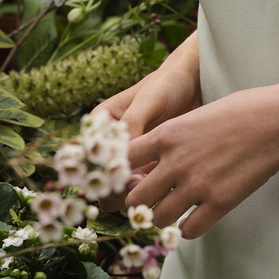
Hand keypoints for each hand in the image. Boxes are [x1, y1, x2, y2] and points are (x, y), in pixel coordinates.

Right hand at [92, 36, 201, 210]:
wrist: (192, 84)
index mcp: (101, 124)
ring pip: (116, 189)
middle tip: (139, 184)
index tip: (120, 172)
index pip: (86, 154)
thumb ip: (133, 123)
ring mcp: (128, 158)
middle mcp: (109, 145)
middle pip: (98, 178)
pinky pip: (139, 189)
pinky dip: (147, 193)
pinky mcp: (146, 167)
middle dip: (114, 187)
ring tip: (152, 184)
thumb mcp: (149, 99)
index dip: (98, 169)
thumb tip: (121, 154)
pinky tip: (165, 186)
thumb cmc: (166, 85)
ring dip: (129, 194)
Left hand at [121, 79, 278, 238]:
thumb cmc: (238, 111)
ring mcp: (197, 185)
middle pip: (134, 198)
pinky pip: (188, 230)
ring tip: (172, 212)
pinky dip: (187, 228)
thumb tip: (153, 157)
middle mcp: (175, 162)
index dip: (123, 172)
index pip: (123, 161)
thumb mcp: (194, 115)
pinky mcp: (219, 203)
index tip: (128, 177)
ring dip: (161, 218)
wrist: (276, 121)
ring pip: (157, 218)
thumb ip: (171, 138)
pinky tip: (194, 218)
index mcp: (166, 135)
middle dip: (138, 202)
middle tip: (148, 202)